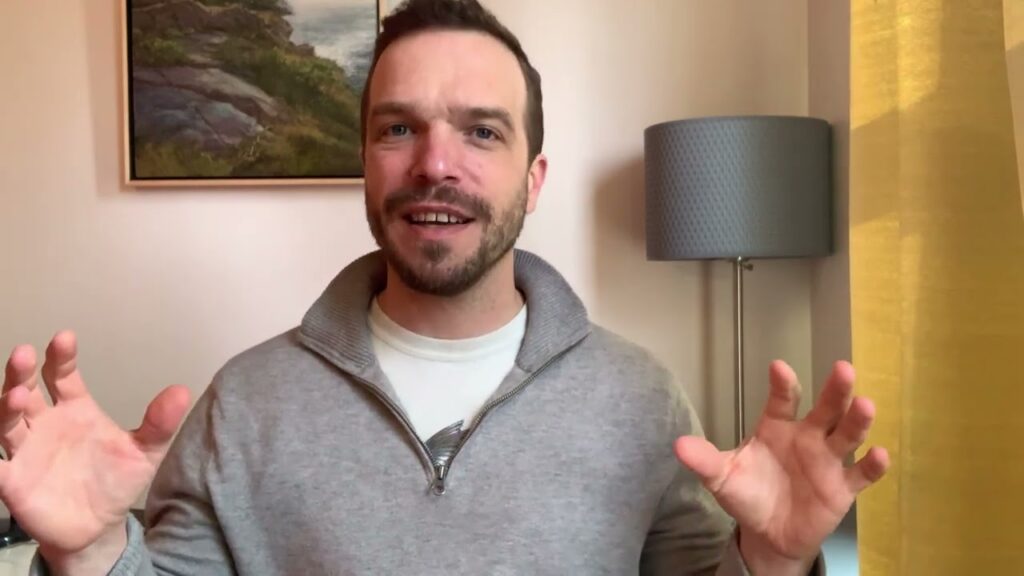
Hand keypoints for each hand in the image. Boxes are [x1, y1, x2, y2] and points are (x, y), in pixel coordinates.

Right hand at [0, 331, 189, 571]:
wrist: (99, 527)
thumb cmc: (116, 481)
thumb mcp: (145, 452)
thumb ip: (159, 423)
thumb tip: (182, 391)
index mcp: (75, 410)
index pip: (62, 376)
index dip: (61, 357)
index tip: (64, 338)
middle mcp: (45, 424)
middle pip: (26, 390)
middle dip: (22, 373)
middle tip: (24, 354)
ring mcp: (25, 451)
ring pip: (7, 422)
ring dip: (7, 407)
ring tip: (17, 395)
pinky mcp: (12, 481)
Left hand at [674, 360, 888, 570]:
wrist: (769, 533)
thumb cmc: (748, 493)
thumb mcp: (722, 477)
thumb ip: (704, 460)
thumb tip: (678, 445)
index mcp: (777, 427)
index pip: (782, 400)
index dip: (782, 385)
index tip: (779, 368)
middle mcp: (807, 436)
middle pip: (825, 409)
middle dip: (835, 390)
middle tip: (843, 369)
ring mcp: (827, 460)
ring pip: (847, 435)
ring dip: (857, 420)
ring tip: (866, 404)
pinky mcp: (843, 487)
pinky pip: (861, 474)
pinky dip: (872, 465)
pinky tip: (881, 454)